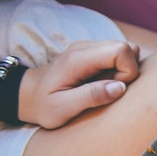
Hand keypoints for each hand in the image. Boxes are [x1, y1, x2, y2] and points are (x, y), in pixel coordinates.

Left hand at [17, 40, 141, 128]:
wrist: (26, 94)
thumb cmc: (43, 105)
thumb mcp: (62, 108)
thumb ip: (91, 97)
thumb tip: (120, 87)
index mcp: (79, 59)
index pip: (120, 50)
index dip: (128, 71)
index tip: (114, 89)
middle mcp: (86, 47)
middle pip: (128, 47)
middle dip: (129, 71)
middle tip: (110, 88)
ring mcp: (89, 48)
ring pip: (127, 50)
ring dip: (125, 70)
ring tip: (105, 86)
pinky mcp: (93, 53)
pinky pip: (119, 55)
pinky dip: (119, 69)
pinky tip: (102, 82)